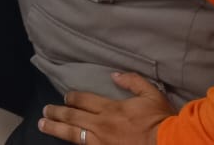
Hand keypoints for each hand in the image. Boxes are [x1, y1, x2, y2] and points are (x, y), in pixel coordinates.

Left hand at [38, 72, 174, 144]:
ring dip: (55, 128)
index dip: (72, 98)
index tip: (66, 97)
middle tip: (44, 111)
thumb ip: (132, 82)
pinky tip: (65, 142)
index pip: (84, 100)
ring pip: (72, 134)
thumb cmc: (161, 120)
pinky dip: (73, 143)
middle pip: (72, 117)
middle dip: (56, 113)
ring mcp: (101, 142)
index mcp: (111, 108)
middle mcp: (101, 124)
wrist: (170, 144)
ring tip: (43, 125)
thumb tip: (115, 75)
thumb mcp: (151, 94)